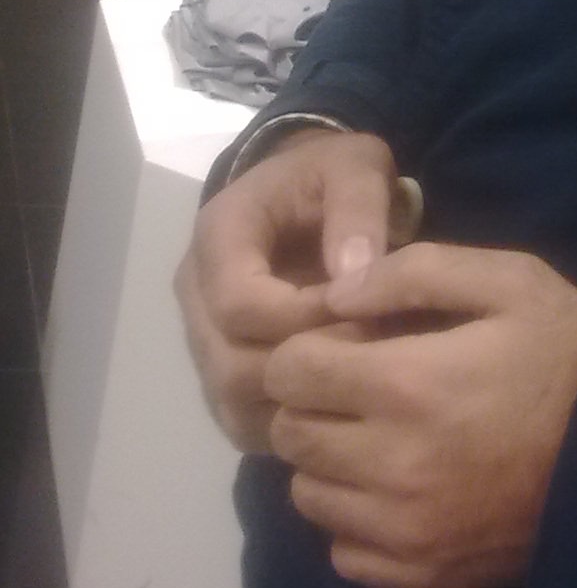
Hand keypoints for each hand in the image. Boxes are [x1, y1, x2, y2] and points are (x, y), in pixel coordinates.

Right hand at [175, 127, 397, 453]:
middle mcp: (196, 294)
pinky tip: (341, 406)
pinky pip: (244, 419)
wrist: (306, 191)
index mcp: (219, 236)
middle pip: (228, 364)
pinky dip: (290, 422)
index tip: (359, 310)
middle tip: (368, 359)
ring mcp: (204, 339)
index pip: (237, 303)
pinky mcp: (223, 371)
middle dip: (302, 368)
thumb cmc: (331, 174)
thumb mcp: (355, 164)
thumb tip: (355, 274)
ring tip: (359, 384)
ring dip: (297, 402)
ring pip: (232, 401)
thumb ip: (358, 207)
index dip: (299, 318)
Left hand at [264, 242, 576, 587]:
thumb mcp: (509, 280)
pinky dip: (355, 520)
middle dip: (313, 401)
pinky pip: (343, 552)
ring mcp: (403, 530)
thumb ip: (416, 272)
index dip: (308, 347)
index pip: (289, 370)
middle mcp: (387, 466)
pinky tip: (398, 488)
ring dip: (329, 461)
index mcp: (404, 384)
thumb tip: (335, 294)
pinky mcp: (421, 574)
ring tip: (380, 437)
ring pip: (308, 496)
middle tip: (362, 386)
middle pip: (289, 434)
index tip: (345, 342)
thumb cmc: (568, 355)